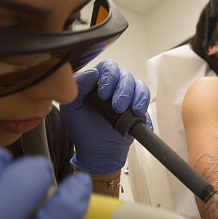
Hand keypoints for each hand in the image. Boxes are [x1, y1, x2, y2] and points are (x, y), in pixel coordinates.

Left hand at [60, 59, 150, 173]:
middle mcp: (114, 86)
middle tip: (117, 107)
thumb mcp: (72, 108)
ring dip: (135, 96)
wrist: (97, 152)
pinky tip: (138, 115)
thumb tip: (92, 72)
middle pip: (125, 75)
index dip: (109, 76)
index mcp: (97, 82)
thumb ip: (78, 87)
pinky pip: (146, 99)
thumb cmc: (82, 129)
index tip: (103, 94)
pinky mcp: (138, 108)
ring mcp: (127, 96)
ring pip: (138, 85)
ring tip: (131, 111)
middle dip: (123, 90)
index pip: (107, 67)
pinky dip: (144, 106)